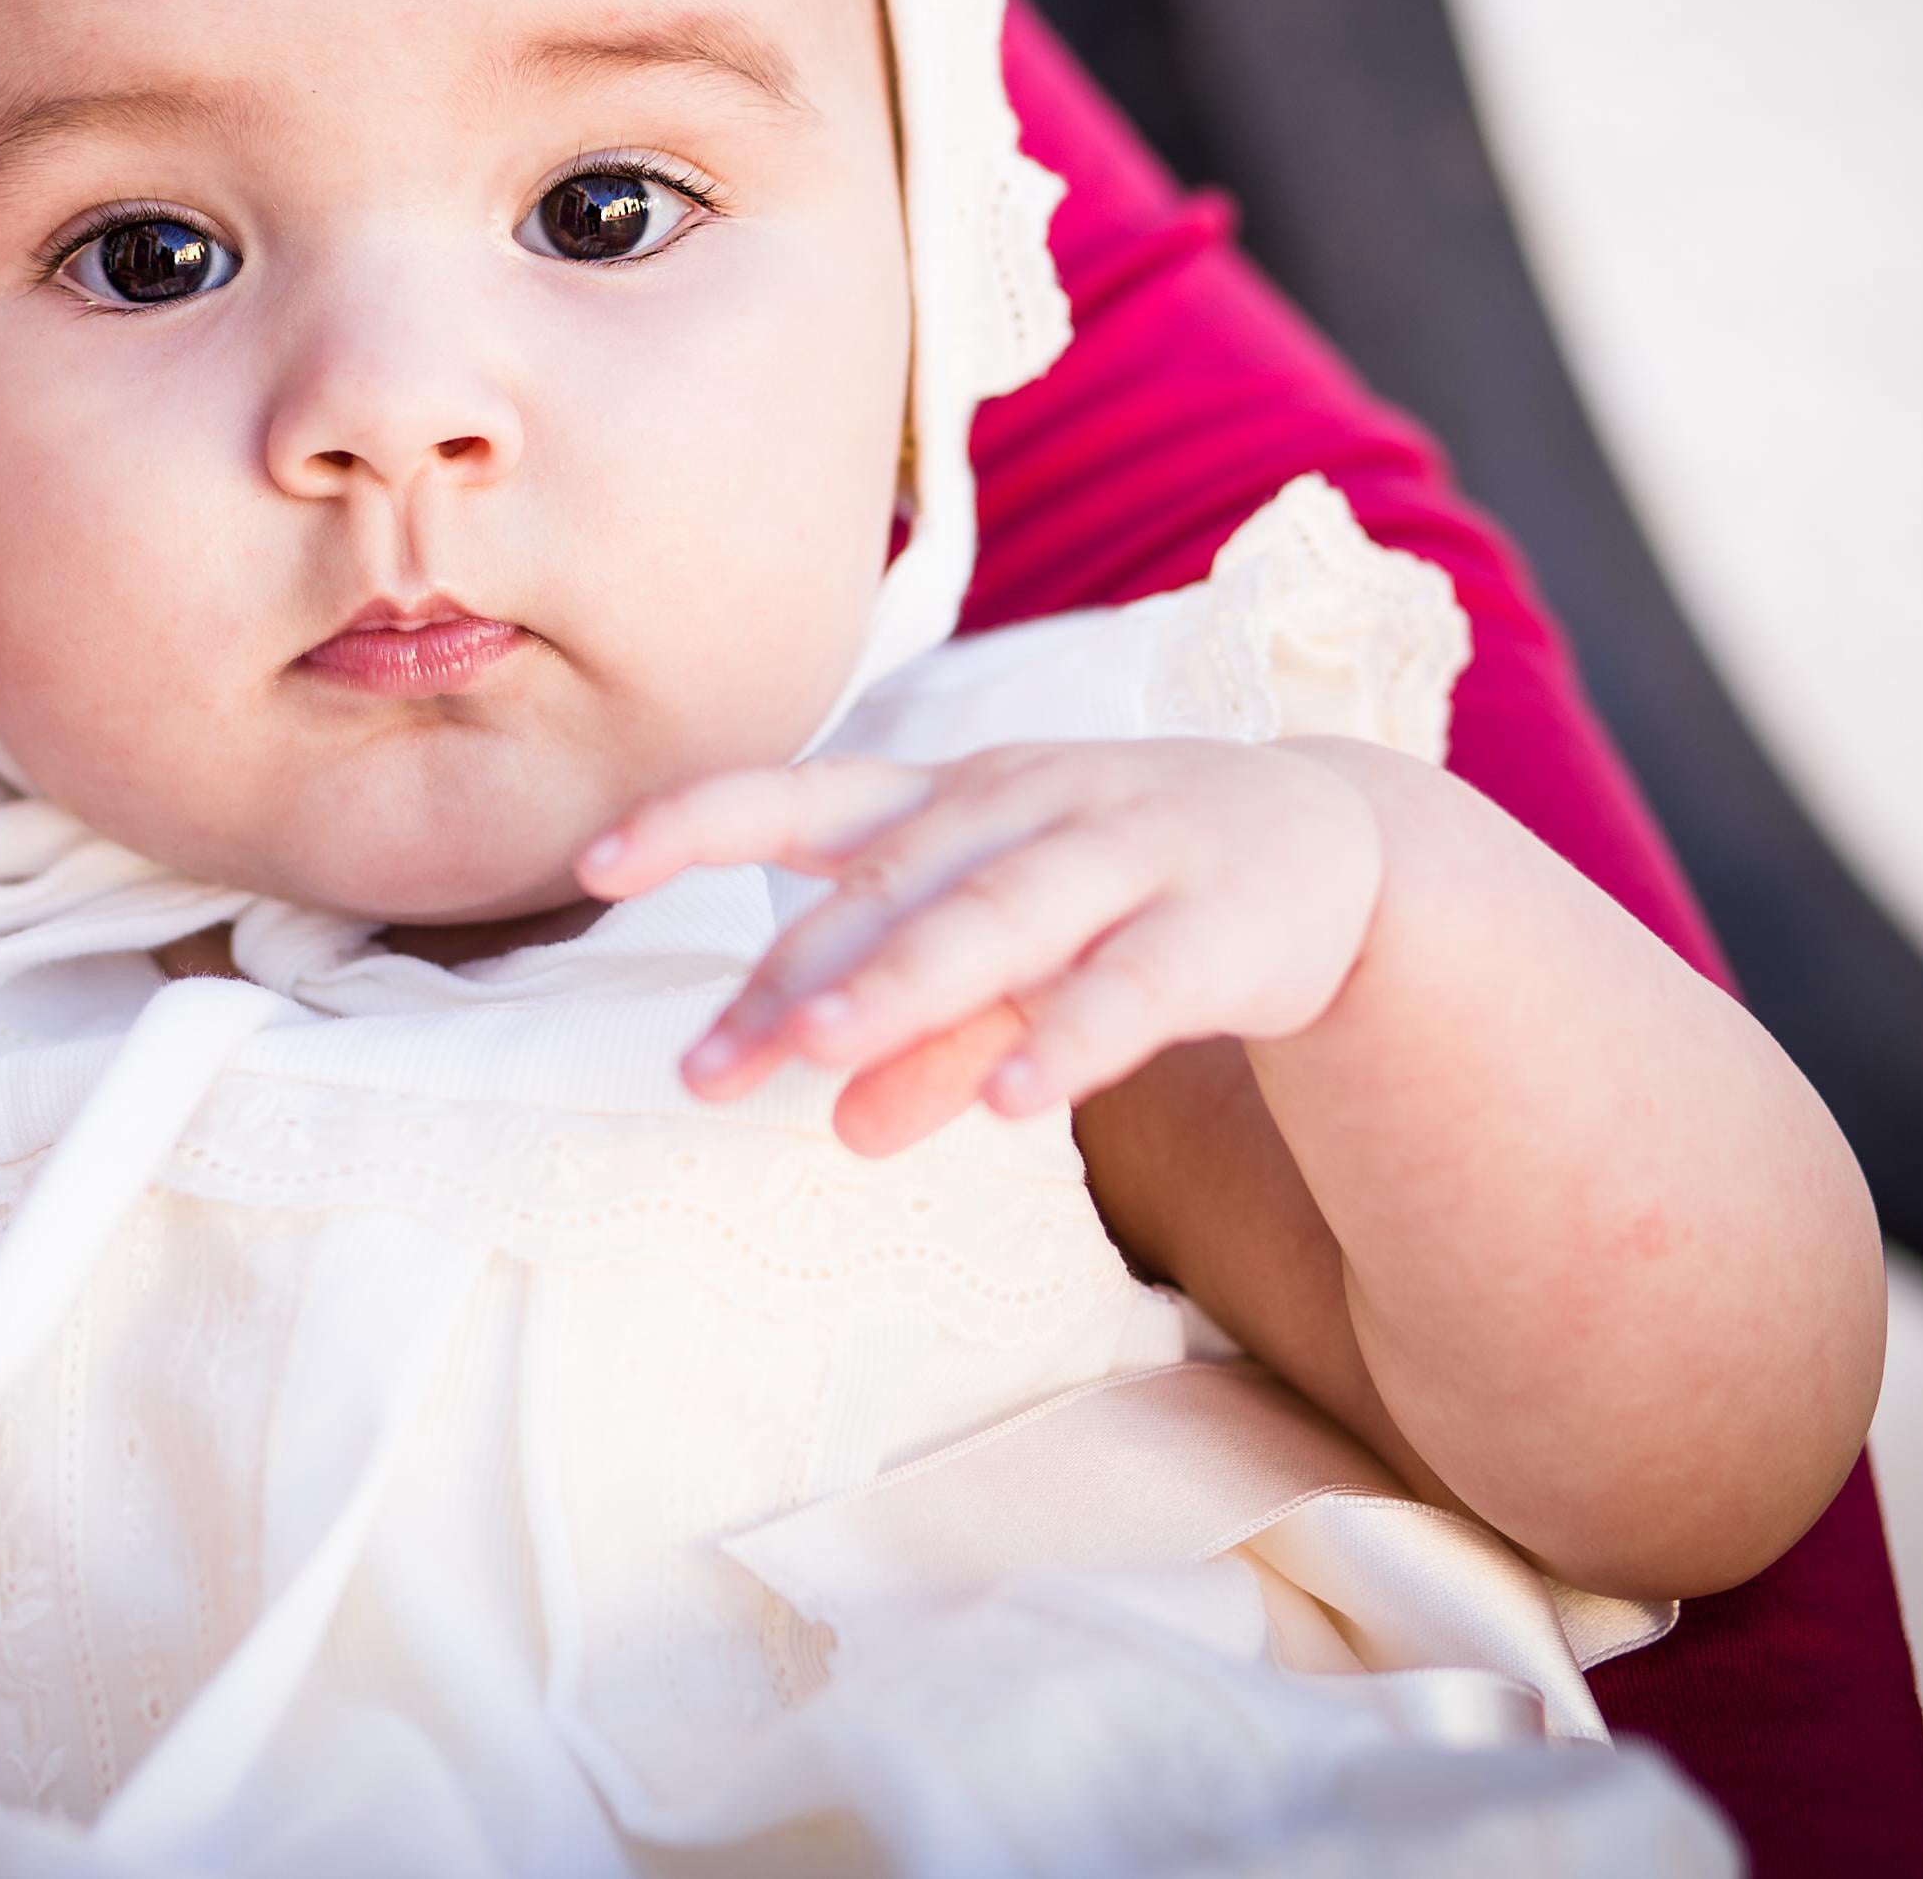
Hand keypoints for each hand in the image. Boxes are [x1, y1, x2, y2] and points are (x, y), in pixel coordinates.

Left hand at [586, 739, 1387, 1155]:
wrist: (1332, 841)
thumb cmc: (1120, 888)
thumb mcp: (1011, 951)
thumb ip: (925, 1034)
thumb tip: (840, 1127)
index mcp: (950, 795)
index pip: (801, 798)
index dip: (696, 822)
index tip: (590, 865)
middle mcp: (1025, 803)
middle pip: (891, 884)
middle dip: (796, 974)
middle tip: (706, 1067)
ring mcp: (1128, 850)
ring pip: (1000, 916)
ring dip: (906, 985)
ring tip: (822, 1056)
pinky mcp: (1221, 923)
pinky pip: (1134, 984)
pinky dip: (1069, 1037)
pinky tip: (1010, 1104)